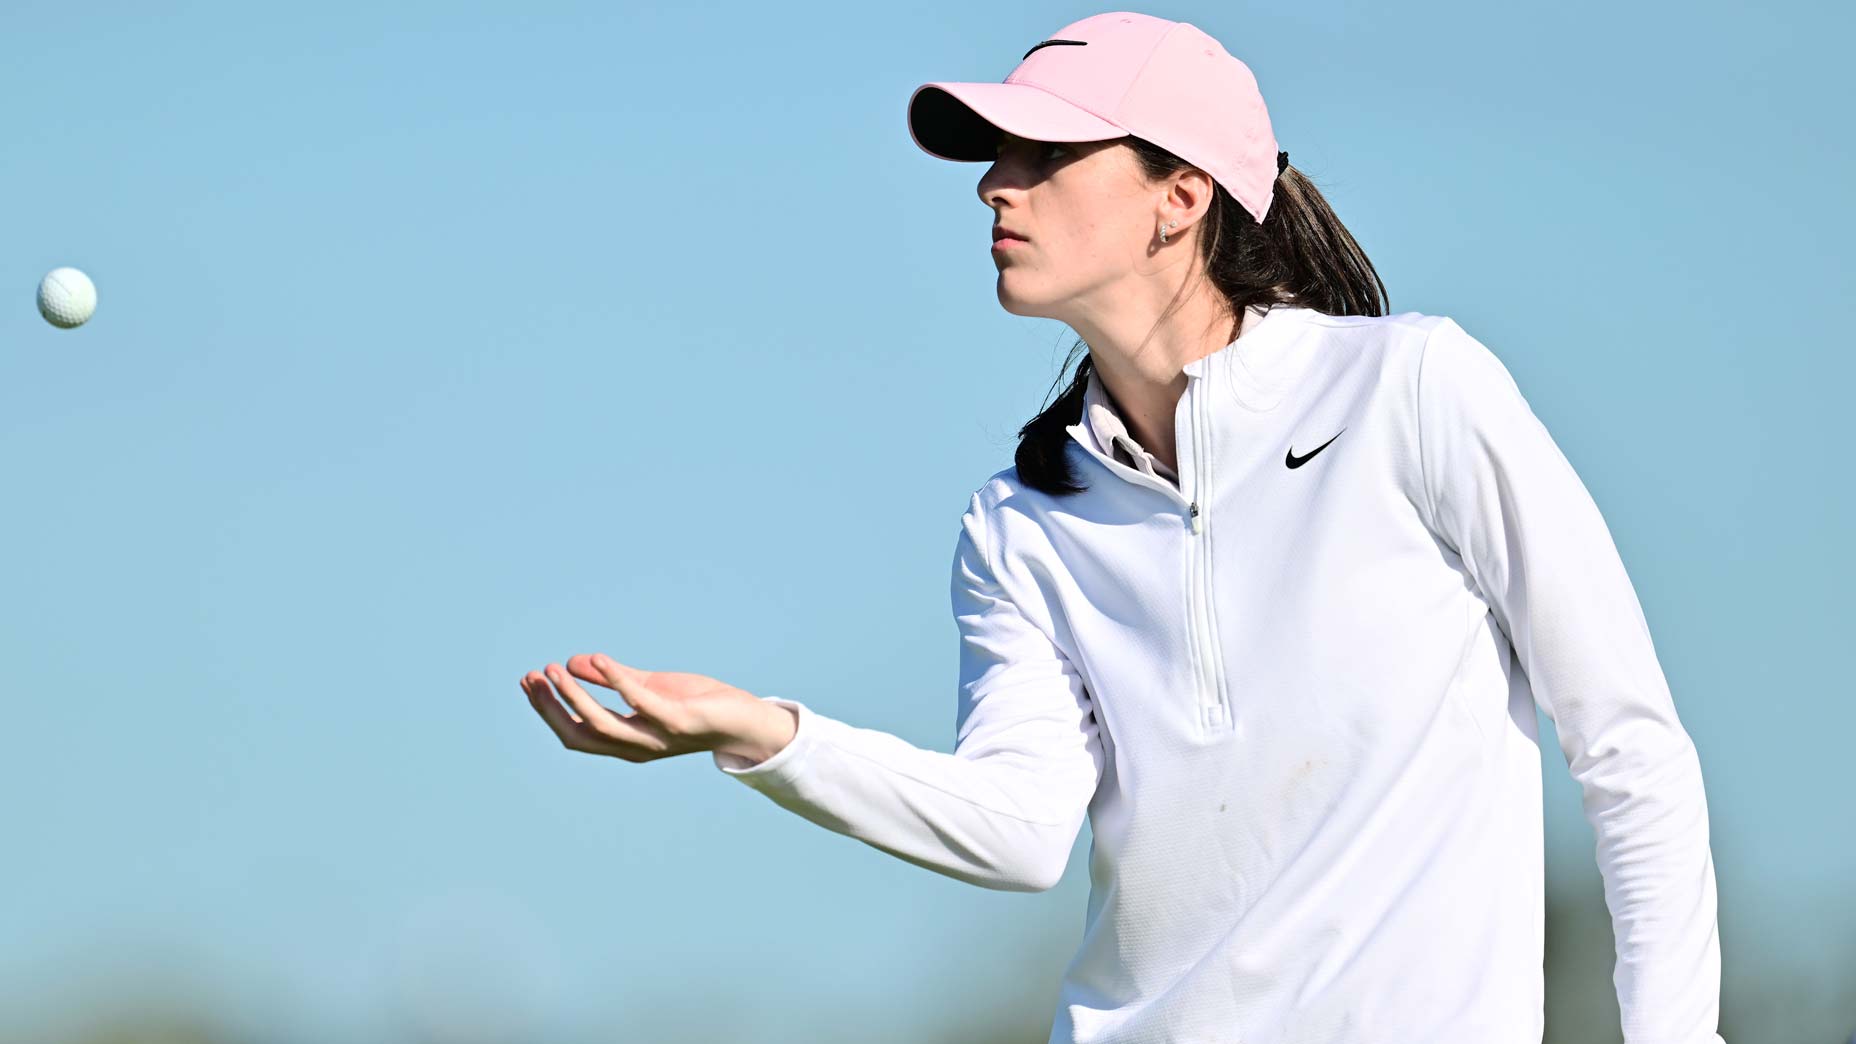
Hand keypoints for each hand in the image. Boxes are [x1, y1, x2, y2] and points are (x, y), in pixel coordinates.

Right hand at [520, 653, 788, 762]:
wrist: (745, 720)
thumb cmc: (697, 704)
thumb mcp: (648, 688)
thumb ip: (614, 678)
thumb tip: (574, 662)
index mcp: (625, 741)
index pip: (574, 731)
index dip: (548, 710)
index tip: (528, 681)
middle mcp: (635, 747)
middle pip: (579, 733)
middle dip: (551, 707)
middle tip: (533, 675)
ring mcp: (656, 738)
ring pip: (602, 724)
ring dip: (574, 696)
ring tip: (555, 669)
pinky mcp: (678, 722)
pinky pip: (641, 702)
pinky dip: (617, 681)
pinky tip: (599, 659)